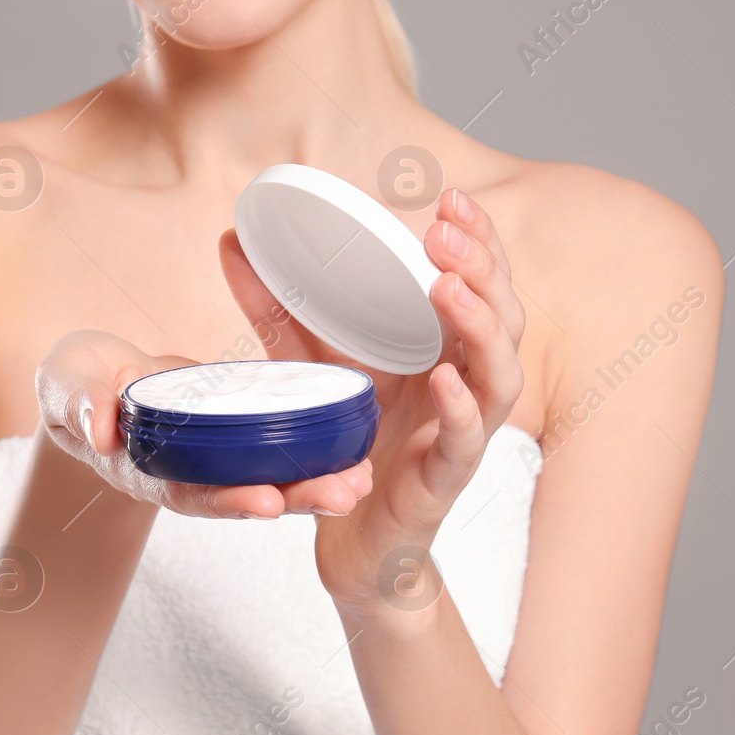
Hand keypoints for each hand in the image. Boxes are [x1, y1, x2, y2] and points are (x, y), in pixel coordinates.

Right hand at [36, 330, 373, 519]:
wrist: (92, 379)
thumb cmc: (75, 385)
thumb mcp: (64, 387)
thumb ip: (79, 404)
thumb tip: (100, 430)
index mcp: (144, 469)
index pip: (187, 493)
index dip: (224, 500)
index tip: (265, 503)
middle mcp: (185, 473)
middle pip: (241, 494)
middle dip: (291, 500)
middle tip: (340, 497)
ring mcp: (212, 456)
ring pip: (267, 475)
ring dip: (314, 483)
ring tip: (360, 481)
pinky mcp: (232, 433)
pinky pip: (274, 445)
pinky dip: (311, 449)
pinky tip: (354, 447)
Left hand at [218, 187, 524, 608]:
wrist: (350, 537)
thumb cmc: (348, 443)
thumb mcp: (307, 364)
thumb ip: (276, 306)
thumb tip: (231, 238)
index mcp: (444, 349)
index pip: (478, 282)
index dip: (476, 240)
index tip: (449, 197)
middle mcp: (466, 382)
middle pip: (503, 317)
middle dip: (483, 269)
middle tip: (444, 234)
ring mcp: (463, 429)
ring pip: (500, 373)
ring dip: (479, 327)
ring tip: (445, 288)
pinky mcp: (446, 476)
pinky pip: (467, 438)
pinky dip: (459, 406)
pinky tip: (440, 378)